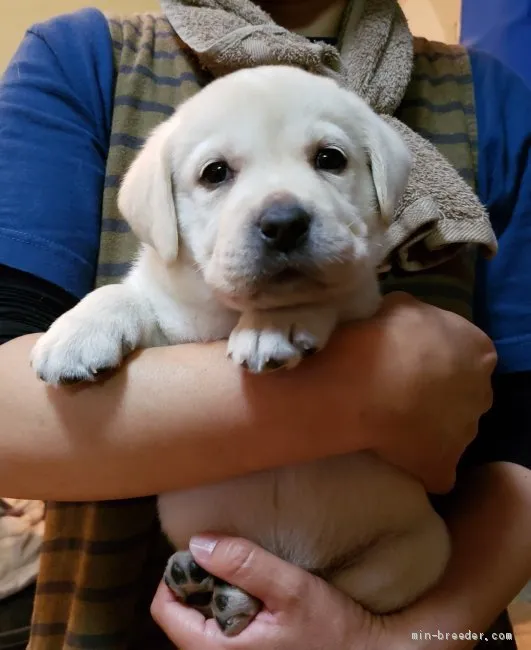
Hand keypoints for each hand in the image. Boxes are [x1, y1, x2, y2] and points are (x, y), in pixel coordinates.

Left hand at [151, 535, 386, 649]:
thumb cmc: (331, 630)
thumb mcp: (290, 589)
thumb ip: (245, 564)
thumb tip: (198, 542)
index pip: (165, 611)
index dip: (176, 576)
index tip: (202, 553)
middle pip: (180, 615)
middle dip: (199, 582)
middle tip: (229, 560)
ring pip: (200, 621)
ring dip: (215, 592)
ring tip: (245, 576)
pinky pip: (220, 628)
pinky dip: (229, 604)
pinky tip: (256, 595)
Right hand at [328, 292, 496, 493]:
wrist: (360, 385)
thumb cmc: (379, 338)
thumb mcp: (397, 305)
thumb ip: (414, 316)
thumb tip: (406, 322)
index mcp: (477, 348)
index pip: (464, 352)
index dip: (434, 356)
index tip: (406, 358)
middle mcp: (483, 391)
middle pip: (462, 393)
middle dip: (436, 393)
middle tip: (397, 389)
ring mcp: (467, 433)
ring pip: (449, 430)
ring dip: (426, 427)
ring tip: (388, 420)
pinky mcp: (445, 467)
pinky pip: (433, 469)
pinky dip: (417, 464)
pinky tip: (391, 454)